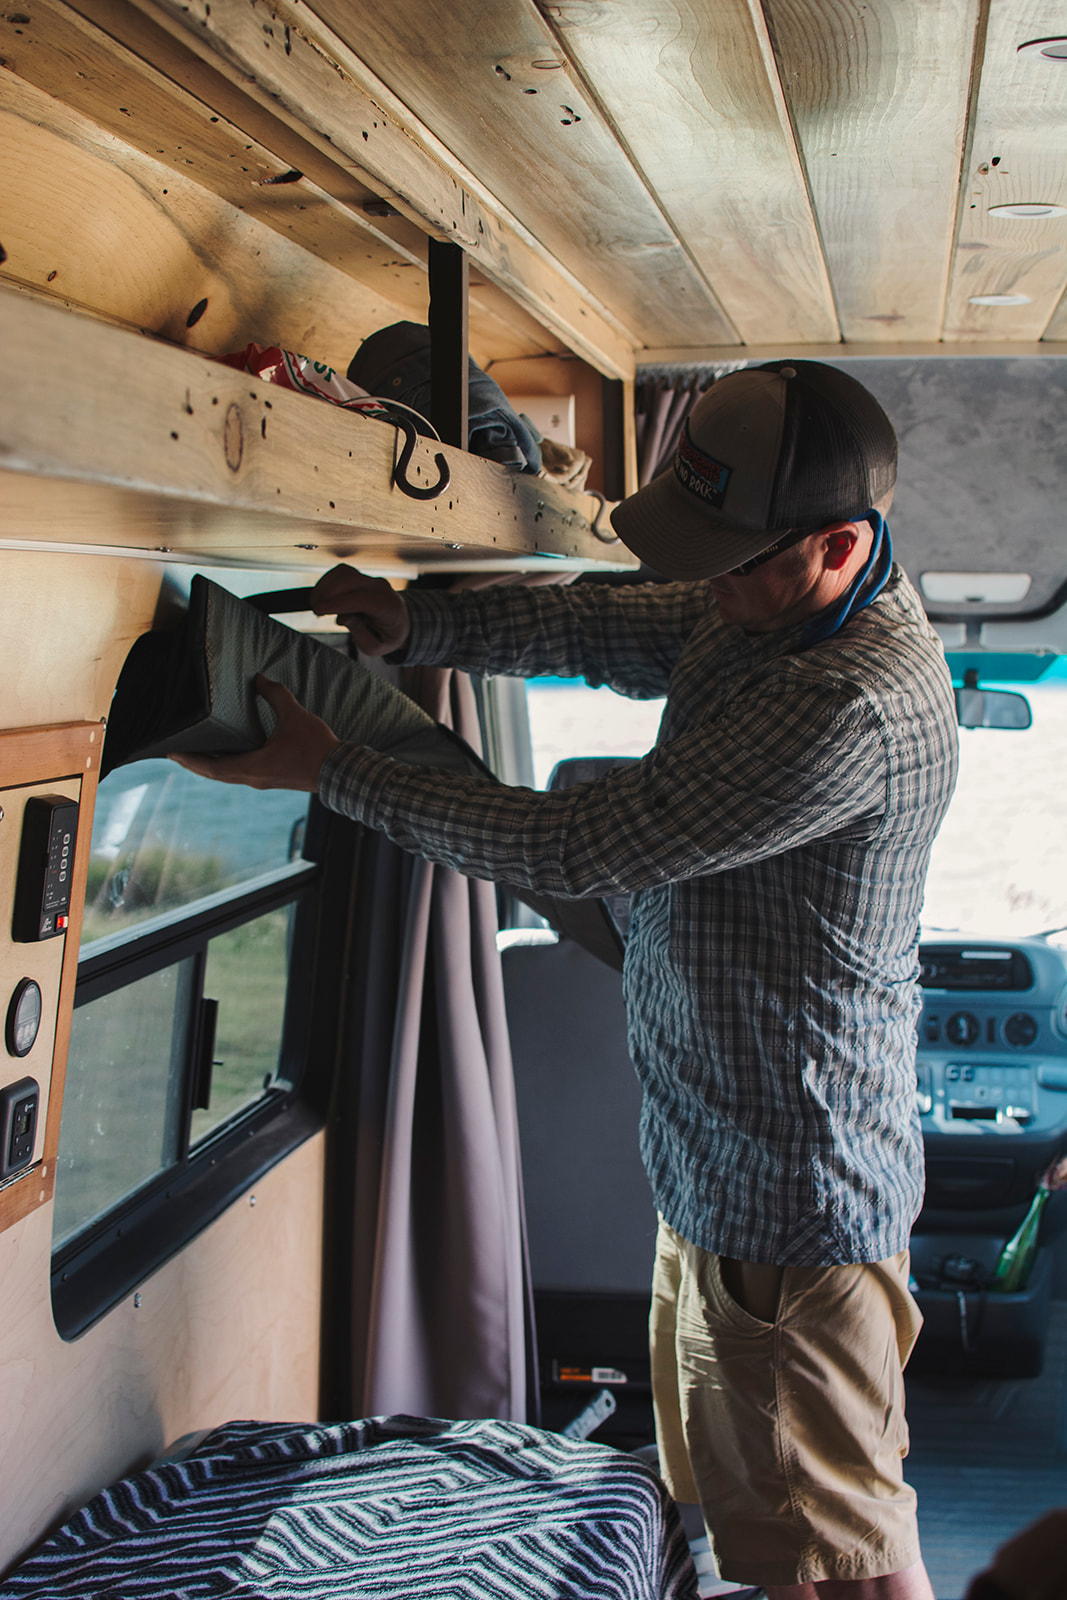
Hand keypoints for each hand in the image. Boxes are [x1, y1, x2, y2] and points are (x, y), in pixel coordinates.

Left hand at [171, 676, 338, 791]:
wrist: (339, 772)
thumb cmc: (316, 747)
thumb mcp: (294, 716)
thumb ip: (276, 695)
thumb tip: (259, 679)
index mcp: (252, 767)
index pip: (211, 767)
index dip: (189, 760)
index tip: (171, 752)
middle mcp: (253, 777)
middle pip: (214, 773)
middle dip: (194, 762)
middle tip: (176, 751)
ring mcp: (262, 779)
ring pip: (227, 774)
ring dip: (210, 764)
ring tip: (196, 751)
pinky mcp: (271, 777)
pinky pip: (240, 772)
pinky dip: (227, 764)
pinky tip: (228, 752)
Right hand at [310, 564, 409, 655]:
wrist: (397, 623)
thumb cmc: (386, 636)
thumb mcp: (375, 647)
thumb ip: (360, 634)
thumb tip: (343, 617)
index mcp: (390, 607)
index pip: (362, 599)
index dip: (338, 603)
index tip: (319, 610)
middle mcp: (382, 588)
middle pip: (351, 580)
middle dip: (327, 593)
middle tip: (316, 611)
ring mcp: (371, 580)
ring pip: (344, 573)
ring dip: (325, 586)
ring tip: (316, 605)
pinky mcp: (361, 577)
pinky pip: (340, 573)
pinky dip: (327, 582)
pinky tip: (321, 597)